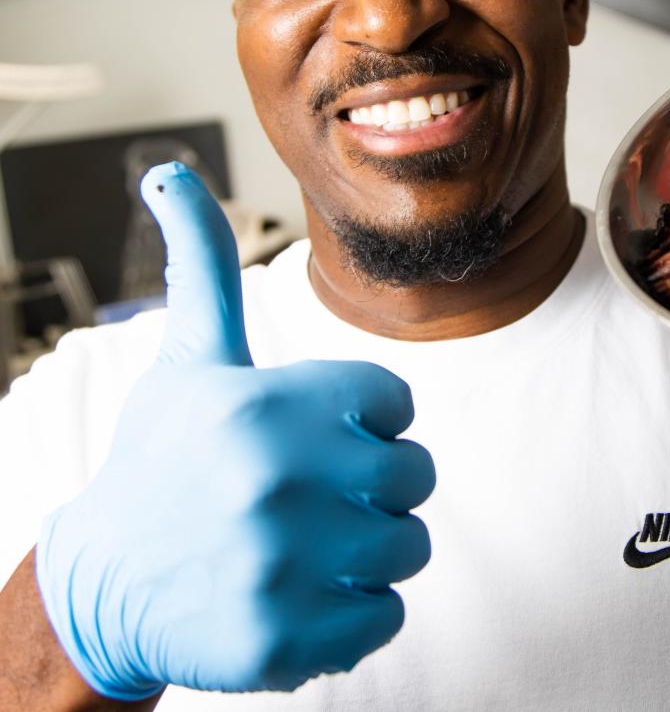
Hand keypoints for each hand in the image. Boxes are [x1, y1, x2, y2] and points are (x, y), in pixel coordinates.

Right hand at [35, 163, 433, 697]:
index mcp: (267, 404)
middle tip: (319, 495)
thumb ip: (203, 264)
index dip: (368, 418)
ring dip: (369, 549)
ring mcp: (279, 566)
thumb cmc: (165, 456)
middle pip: (416, 475)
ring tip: (307, 543)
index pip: (398, 400)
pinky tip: (299, 592)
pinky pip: (385, 618)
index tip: (322, 434)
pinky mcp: (283, 643)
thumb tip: (170, 174)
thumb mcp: (188, 356)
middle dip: (379, 485)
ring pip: (408, 547)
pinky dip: (354, 614)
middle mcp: (274, 480)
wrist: (105, 582)